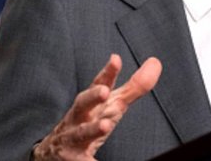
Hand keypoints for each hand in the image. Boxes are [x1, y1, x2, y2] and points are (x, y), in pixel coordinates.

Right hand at [32, 54, 161, 160]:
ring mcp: (74, 137)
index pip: (98, 83)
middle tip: (103, 91)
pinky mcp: (74, 159)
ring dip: (92, 129)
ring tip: (105, 126)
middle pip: (83, 103)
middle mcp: (81, 116)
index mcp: (92, 102)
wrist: (55, 151)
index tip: (116, 60)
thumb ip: (134, 86)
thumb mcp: (112, 104)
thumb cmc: (90, 121)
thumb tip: (155, 62)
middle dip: (92, 97)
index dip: (107, 73)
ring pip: (81, 133)